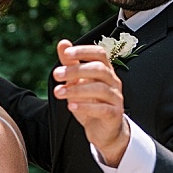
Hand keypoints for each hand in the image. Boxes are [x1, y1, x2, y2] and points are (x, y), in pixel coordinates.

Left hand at [52, 40, 128, 167]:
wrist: (102, 129)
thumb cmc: (90, 102)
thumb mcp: (77, 82)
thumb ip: (70, 64)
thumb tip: (62, 43)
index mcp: (104, 70)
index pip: (99, 54)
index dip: (84, 51)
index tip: (67, 53)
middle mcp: (113, 82)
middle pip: (98, 70)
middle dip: (76, 71)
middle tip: (56, 75)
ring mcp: (115, 98)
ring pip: (100, 89)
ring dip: (76, 90)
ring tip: (58, 93)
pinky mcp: (114, 114)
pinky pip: (103, 109)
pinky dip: (86, 107)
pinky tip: (71, 106)